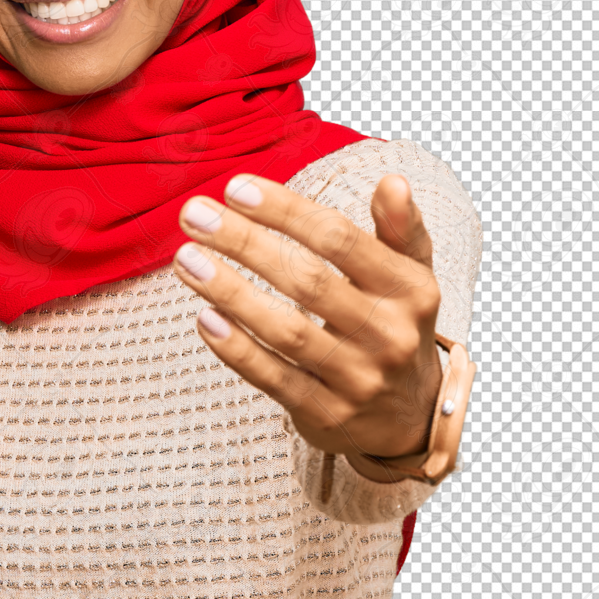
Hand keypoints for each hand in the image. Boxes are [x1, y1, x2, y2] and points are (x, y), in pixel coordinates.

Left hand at [172, 169, 442, 470]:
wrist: (411, 417)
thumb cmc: (396, 327)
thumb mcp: (412, 276)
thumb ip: (400, 228)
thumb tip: (392, 181)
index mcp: (409, 290)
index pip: (339, 239)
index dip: (285, 211)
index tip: (235, 188)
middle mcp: (388, 335)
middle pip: (306, 281)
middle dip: (245, 243)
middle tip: (195, 216)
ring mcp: (357, 379)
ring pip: (285, 331)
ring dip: (230, 292)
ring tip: (186, 260)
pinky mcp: (326, 414)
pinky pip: (274, 378)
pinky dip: (237, 349)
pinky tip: (205, 318)